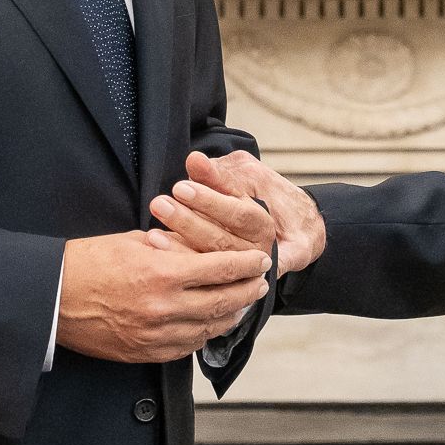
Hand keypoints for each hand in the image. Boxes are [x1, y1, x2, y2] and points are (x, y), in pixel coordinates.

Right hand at [55, 231, 270, 363]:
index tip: (261, 260)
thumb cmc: (88, 262)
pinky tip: (210, 325)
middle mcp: (164, 306)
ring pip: (209, 328)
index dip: (246, 264)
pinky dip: (204, 335)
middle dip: (248, 291)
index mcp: (163, 272)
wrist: (51, 298)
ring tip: (242, 304)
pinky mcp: (144, 353)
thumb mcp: (133, 240)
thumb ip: (172, 245)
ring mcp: (155, 334)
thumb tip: (201, 244)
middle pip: (223, 302)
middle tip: (260, 283)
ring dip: (231, 316)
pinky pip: (186, 347)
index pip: (221, 268)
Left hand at [148, 151, 325, 275]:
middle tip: (160, 204)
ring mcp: (240, 272)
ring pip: (208, 261)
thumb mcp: (247, 178)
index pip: (238, 213)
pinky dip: (179, 261)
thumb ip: (220, 174)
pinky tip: (158, 250)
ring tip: (152, 232)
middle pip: (220, 240)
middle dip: (187, 221)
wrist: (291, 235)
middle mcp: (255, 253)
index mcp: (263, 226)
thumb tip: (194, 160)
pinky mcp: (225, 284)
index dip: (209, 201)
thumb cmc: (265, 199)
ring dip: (178, 246)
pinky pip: (200, 276)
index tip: (181, 187)